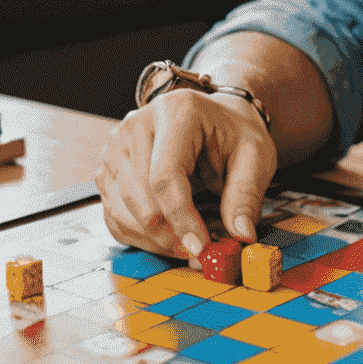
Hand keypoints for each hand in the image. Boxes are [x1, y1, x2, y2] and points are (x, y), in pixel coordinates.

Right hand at [95, 89, 276, 260]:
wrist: (216, 121)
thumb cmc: (234, 135)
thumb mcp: (254, 155)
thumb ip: (246, 193)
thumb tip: (241, 234)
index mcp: (176, 111)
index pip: (165, 174)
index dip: (180, 216)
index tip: (200, 246)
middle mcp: (137, 125)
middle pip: (139, 194)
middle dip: (166, 233)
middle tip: (196, 253)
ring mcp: (116, 147)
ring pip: (121, 209)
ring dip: (152, 239)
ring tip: (186, 245)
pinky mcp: (108, 170)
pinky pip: (114, 216)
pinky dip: (139, 237)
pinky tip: (166, 239)